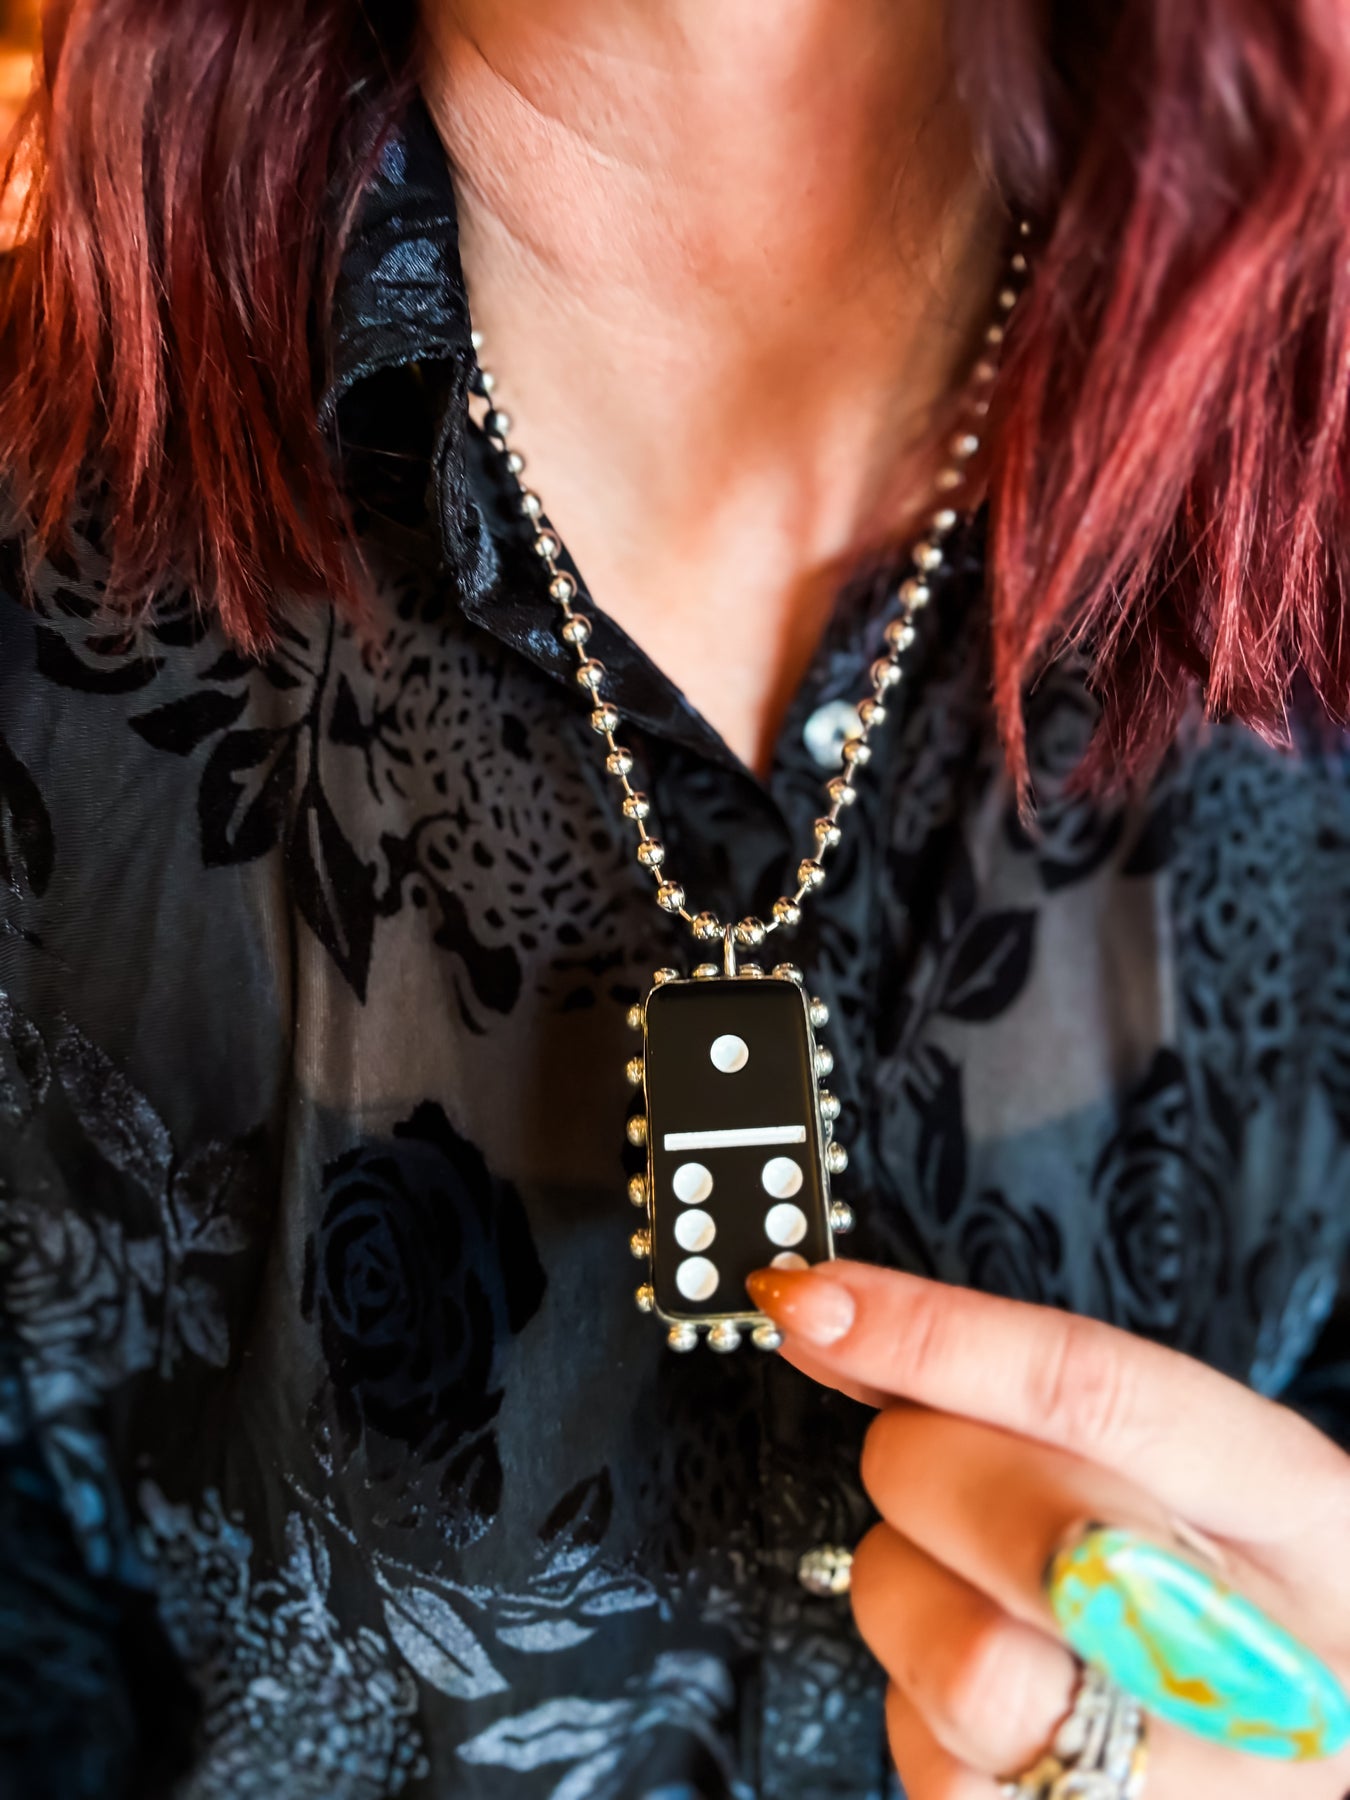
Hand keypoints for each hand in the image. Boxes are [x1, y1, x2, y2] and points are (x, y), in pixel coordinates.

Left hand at [745, 1259, 1349, 1798]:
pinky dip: (921, 1705)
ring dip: (913, 1594)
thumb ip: (1039, 1393)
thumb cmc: (1240, 1584)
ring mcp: (1181, 1788)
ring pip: (965, 1667)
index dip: (937, 1341)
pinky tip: (991, 1682)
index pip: (1097, 1396)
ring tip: (966, 1581)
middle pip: (1022, 1536)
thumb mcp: (1205, 1460)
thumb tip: (839, 1322)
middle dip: (926, 1472)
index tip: (818, 1304)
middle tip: (931, 1461)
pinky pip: (936, 1767)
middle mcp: (1257, 1662)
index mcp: (1295, 1508)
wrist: (1316, 1743)